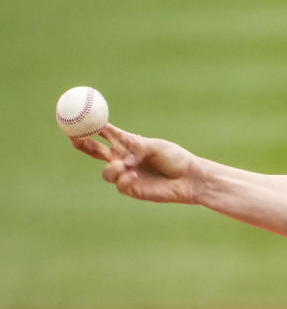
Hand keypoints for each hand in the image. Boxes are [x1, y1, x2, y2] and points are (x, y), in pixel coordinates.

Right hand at [72, 124, 200, 203]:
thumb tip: (124, 160)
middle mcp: (123, 158)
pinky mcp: (133, 189)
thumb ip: (138, 149)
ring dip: (112, 168)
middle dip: (81, 144)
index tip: (78, 119)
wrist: (189, 178)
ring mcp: (126, 174)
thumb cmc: (175, 158)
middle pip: (94, 151)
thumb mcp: (157, 147)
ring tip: (126, 166)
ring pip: (106, 172)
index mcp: (128, 143)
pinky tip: (134, 176)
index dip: (89, 126)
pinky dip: (124, 180)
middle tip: (75, 139)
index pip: (104, 133)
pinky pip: (119, 185)